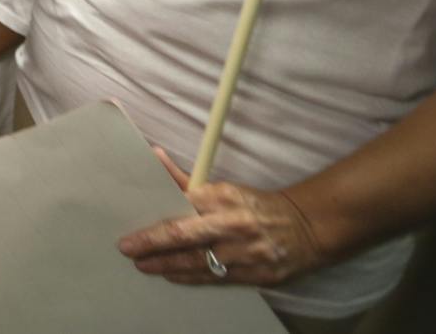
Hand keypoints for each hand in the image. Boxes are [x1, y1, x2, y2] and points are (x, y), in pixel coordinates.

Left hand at [119, 149, 326, 287]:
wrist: (306, 227)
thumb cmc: (255, 205)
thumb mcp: (224, 188)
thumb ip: (186, 181)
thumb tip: (154, 157)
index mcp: (224, 197)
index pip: (180, 208)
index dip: (155, 225)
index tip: (130, 233)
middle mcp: (234, 225)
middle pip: (185, 237)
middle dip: (153, 245)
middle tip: (129, 251)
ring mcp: (247, 252)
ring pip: (198, 262)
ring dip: (167, 266)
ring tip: (146, 266)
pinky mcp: (259, 274)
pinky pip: (218, 278)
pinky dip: (192, 278)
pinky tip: (173, 275)